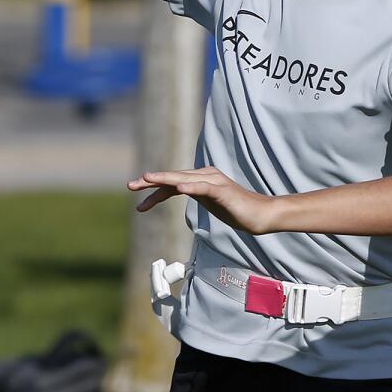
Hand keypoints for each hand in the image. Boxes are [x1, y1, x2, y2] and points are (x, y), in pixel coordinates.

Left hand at [127, 166, 275, 234]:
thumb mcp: (211, 203)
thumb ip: (197, 196)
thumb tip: (181, 193)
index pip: (172, 184)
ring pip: (184, 179)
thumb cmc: (237, 210)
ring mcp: (215, 182)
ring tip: (147, 179)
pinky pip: (204, 188)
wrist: (261, 215)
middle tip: (130, 185)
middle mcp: (206, 176)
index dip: (153, 191)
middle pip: (173, 178)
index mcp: (201, 180)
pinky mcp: (224, 192)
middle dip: (150, 182)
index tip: (138, 206)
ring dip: (165, 179)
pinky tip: (179, 189)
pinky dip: (191, 187)